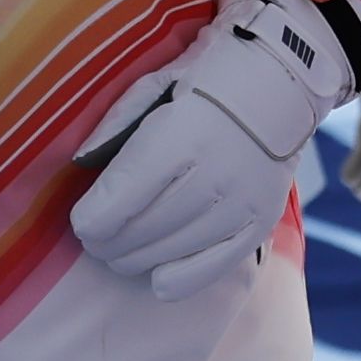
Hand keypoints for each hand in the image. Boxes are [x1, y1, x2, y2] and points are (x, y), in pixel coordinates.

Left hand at [67, 0, 355, 284]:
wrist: (280, 81)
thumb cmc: (206, 80)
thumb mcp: (153, 86)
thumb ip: (114, 127)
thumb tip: (80, 167)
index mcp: (176, 138)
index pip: (117, 204)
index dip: (89, 221)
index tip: (83, 221)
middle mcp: (210, 177)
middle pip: (138, 233)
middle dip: (108, 243)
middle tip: (99, 239)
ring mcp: (238, 204)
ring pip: (169, 253)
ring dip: (135, 259)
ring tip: (122, 253)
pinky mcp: (259, 223)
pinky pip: (213, 267)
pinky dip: (179, 279)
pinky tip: (158, 278)